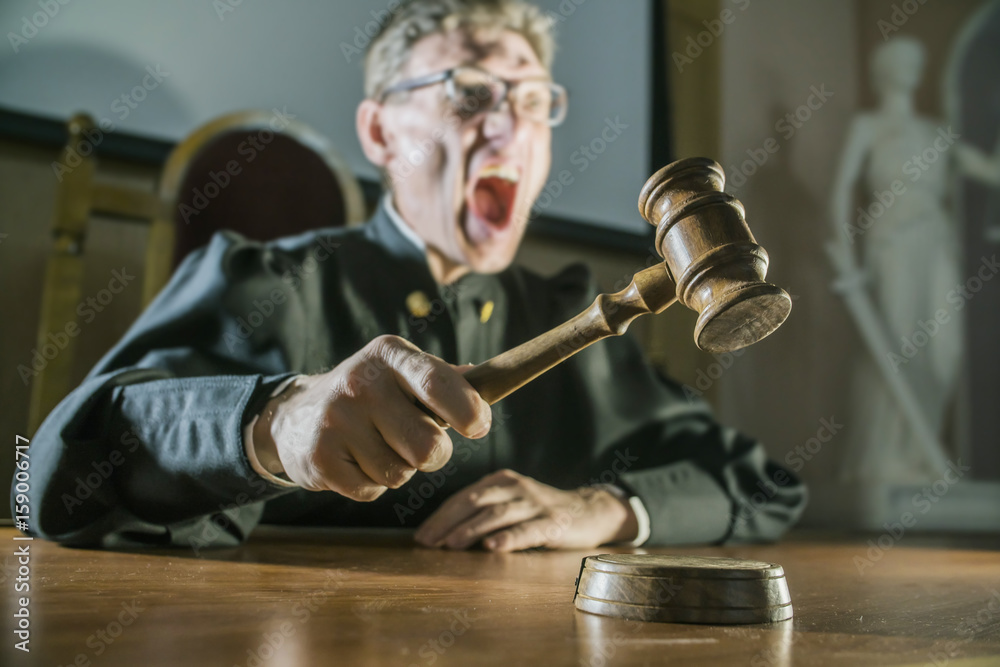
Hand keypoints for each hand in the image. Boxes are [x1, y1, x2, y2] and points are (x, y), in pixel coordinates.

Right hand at [252, 335, 490, 498]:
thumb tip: (487, 377)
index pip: (437, 382)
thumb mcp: (400, 371)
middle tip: (416, 443)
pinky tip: (355, 461)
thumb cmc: (369, 395)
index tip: (480, 426)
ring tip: (376, 447)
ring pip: (401, 474)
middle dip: (433, 454)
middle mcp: (360, 383)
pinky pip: (372, 492)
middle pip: (428, 445)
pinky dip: (371, 485)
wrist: (294, 415)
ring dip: (399, 469)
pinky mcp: (319, 459)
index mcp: (389, 355)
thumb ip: (443, 378)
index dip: (467, 409)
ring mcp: (336, 421)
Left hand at [413, 469, 637, 551]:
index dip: (440, 516)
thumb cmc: (540, 511)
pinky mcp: (553, 522)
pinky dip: (509, 538)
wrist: (589, 510)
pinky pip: (528, 530)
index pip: (463, 497)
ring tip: (450, 545)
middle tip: (427, 543)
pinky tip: (492, 548)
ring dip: (471, 529)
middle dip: (447, 522)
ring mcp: (535, 503)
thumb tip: (442, 534)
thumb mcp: (510, 503)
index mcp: (501, 480)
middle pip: (475, 501)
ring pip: (497, 514)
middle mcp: (515, 487)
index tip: (421, 536)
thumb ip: (482, 511)